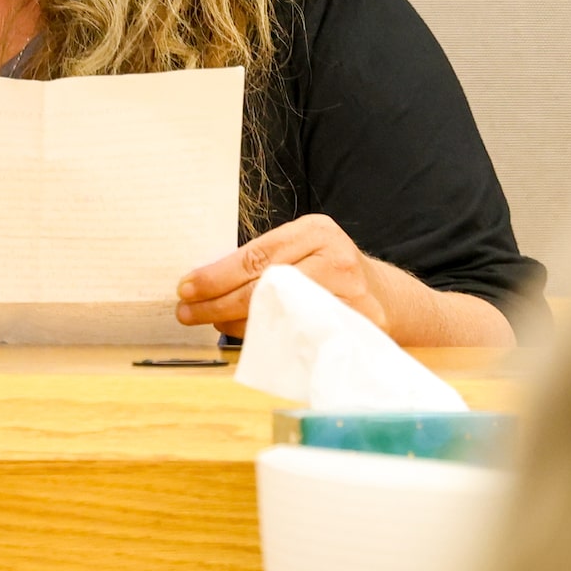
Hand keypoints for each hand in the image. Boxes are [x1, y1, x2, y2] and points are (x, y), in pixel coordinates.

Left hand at [176, 214, 386, 333]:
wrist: (385, 298)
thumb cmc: (327, 272)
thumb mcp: (301, 250)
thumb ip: (262, 261)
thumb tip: (200, 284)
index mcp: (315, 231)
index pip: (255, 255)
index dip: (216, 276)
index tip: (185, 288)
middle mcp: (335, 258)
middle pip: (263, 285)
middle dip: (217, 303)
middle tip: (186, 313)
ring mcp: (350, 295)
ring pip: (278, 313)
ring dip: (237, 323)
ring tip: (213, 324)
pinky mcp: (356, 326)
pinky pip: (299, 335)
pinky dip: (267, 339)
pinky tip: (247, 337)